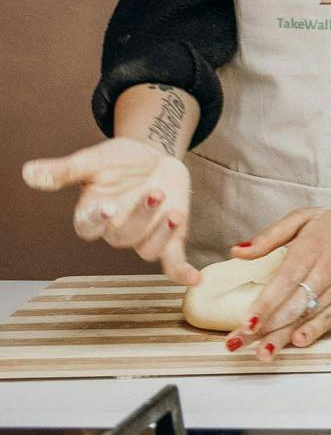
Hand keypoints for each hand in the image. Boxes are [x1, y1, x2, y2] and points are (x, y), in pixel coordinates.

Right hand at [22, 140, 198, 284]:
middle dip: (141, 216)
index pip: (88, 227)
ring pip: (147, 249)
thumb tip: (29, 173)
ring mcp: (143, 235)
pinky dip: (182, 272)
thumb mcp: (94, 160)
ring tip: (174, 211)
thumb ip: (65, 171)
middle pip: (123, 236)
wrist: (153, 155)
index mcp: (93, 214)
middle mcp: (115, 230)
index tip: (107, 208)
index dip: (97, 221)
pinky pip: (172, 261)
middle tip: (155, 192)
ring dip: (162, 234)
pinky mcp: (169, 236)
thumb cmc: (120, 160)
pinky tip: (196, 279)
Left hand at [224, 197, 330, 359]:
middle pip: (290, 307)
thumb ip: (270, 236)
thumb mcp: (304, 218)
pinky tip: (300, 341)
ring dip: (283, 337)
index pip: (281, 284)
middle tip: (237, 345)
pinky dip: (316, 331)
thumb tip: (237, 252)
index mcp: (310, 250)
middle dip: (262, 329)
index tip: (245, 324)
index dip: (263, 307)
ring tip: (263, 353)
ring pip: (307, 317)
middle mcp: (325, 271)